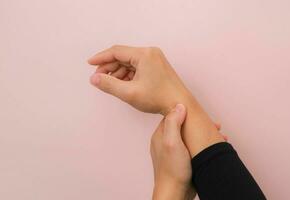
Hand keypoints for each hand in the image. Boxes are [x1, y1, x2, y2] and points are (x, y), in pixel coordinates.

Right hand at [88, 45, 224, 156]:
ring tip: (109, 84)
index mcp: (144, 54)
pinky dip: (127, 75)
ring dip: (118, 72)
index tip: (90, 63)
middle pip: (123, 56)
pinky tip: (122, 84)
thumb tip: (94, 79)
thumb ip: (109, 85)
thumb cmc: (158, 98)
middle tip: (98, 78)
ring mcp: (154, 60)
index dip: (101, 57)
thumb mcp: (129, 93)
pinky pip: (137, 67)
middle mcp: (150, 53)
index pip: (116, 51)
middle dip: (109, 67)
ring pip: (129, 63)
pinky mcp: (156, 67)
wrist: (179, 105)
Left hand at [150, 104, 227, 199]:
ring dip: (202, 134)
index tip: (200, 113)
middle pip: (183, 126)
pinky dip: (202, 144)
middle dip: (198, 124)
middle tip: (213, 124)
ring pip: (189, 137)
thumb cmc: (173, 169)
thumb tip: (179, 105)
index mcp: (160, 135)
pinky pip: (192, 147)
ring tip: (218, 134)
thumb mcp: (172, 143)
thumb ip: (173, 123)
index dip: (187, 113)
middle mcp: (165, 142)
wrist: (175, 193)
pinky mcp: (181, 160)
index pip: (173, 117)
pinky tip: (213, 146)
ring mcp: (173, 152)